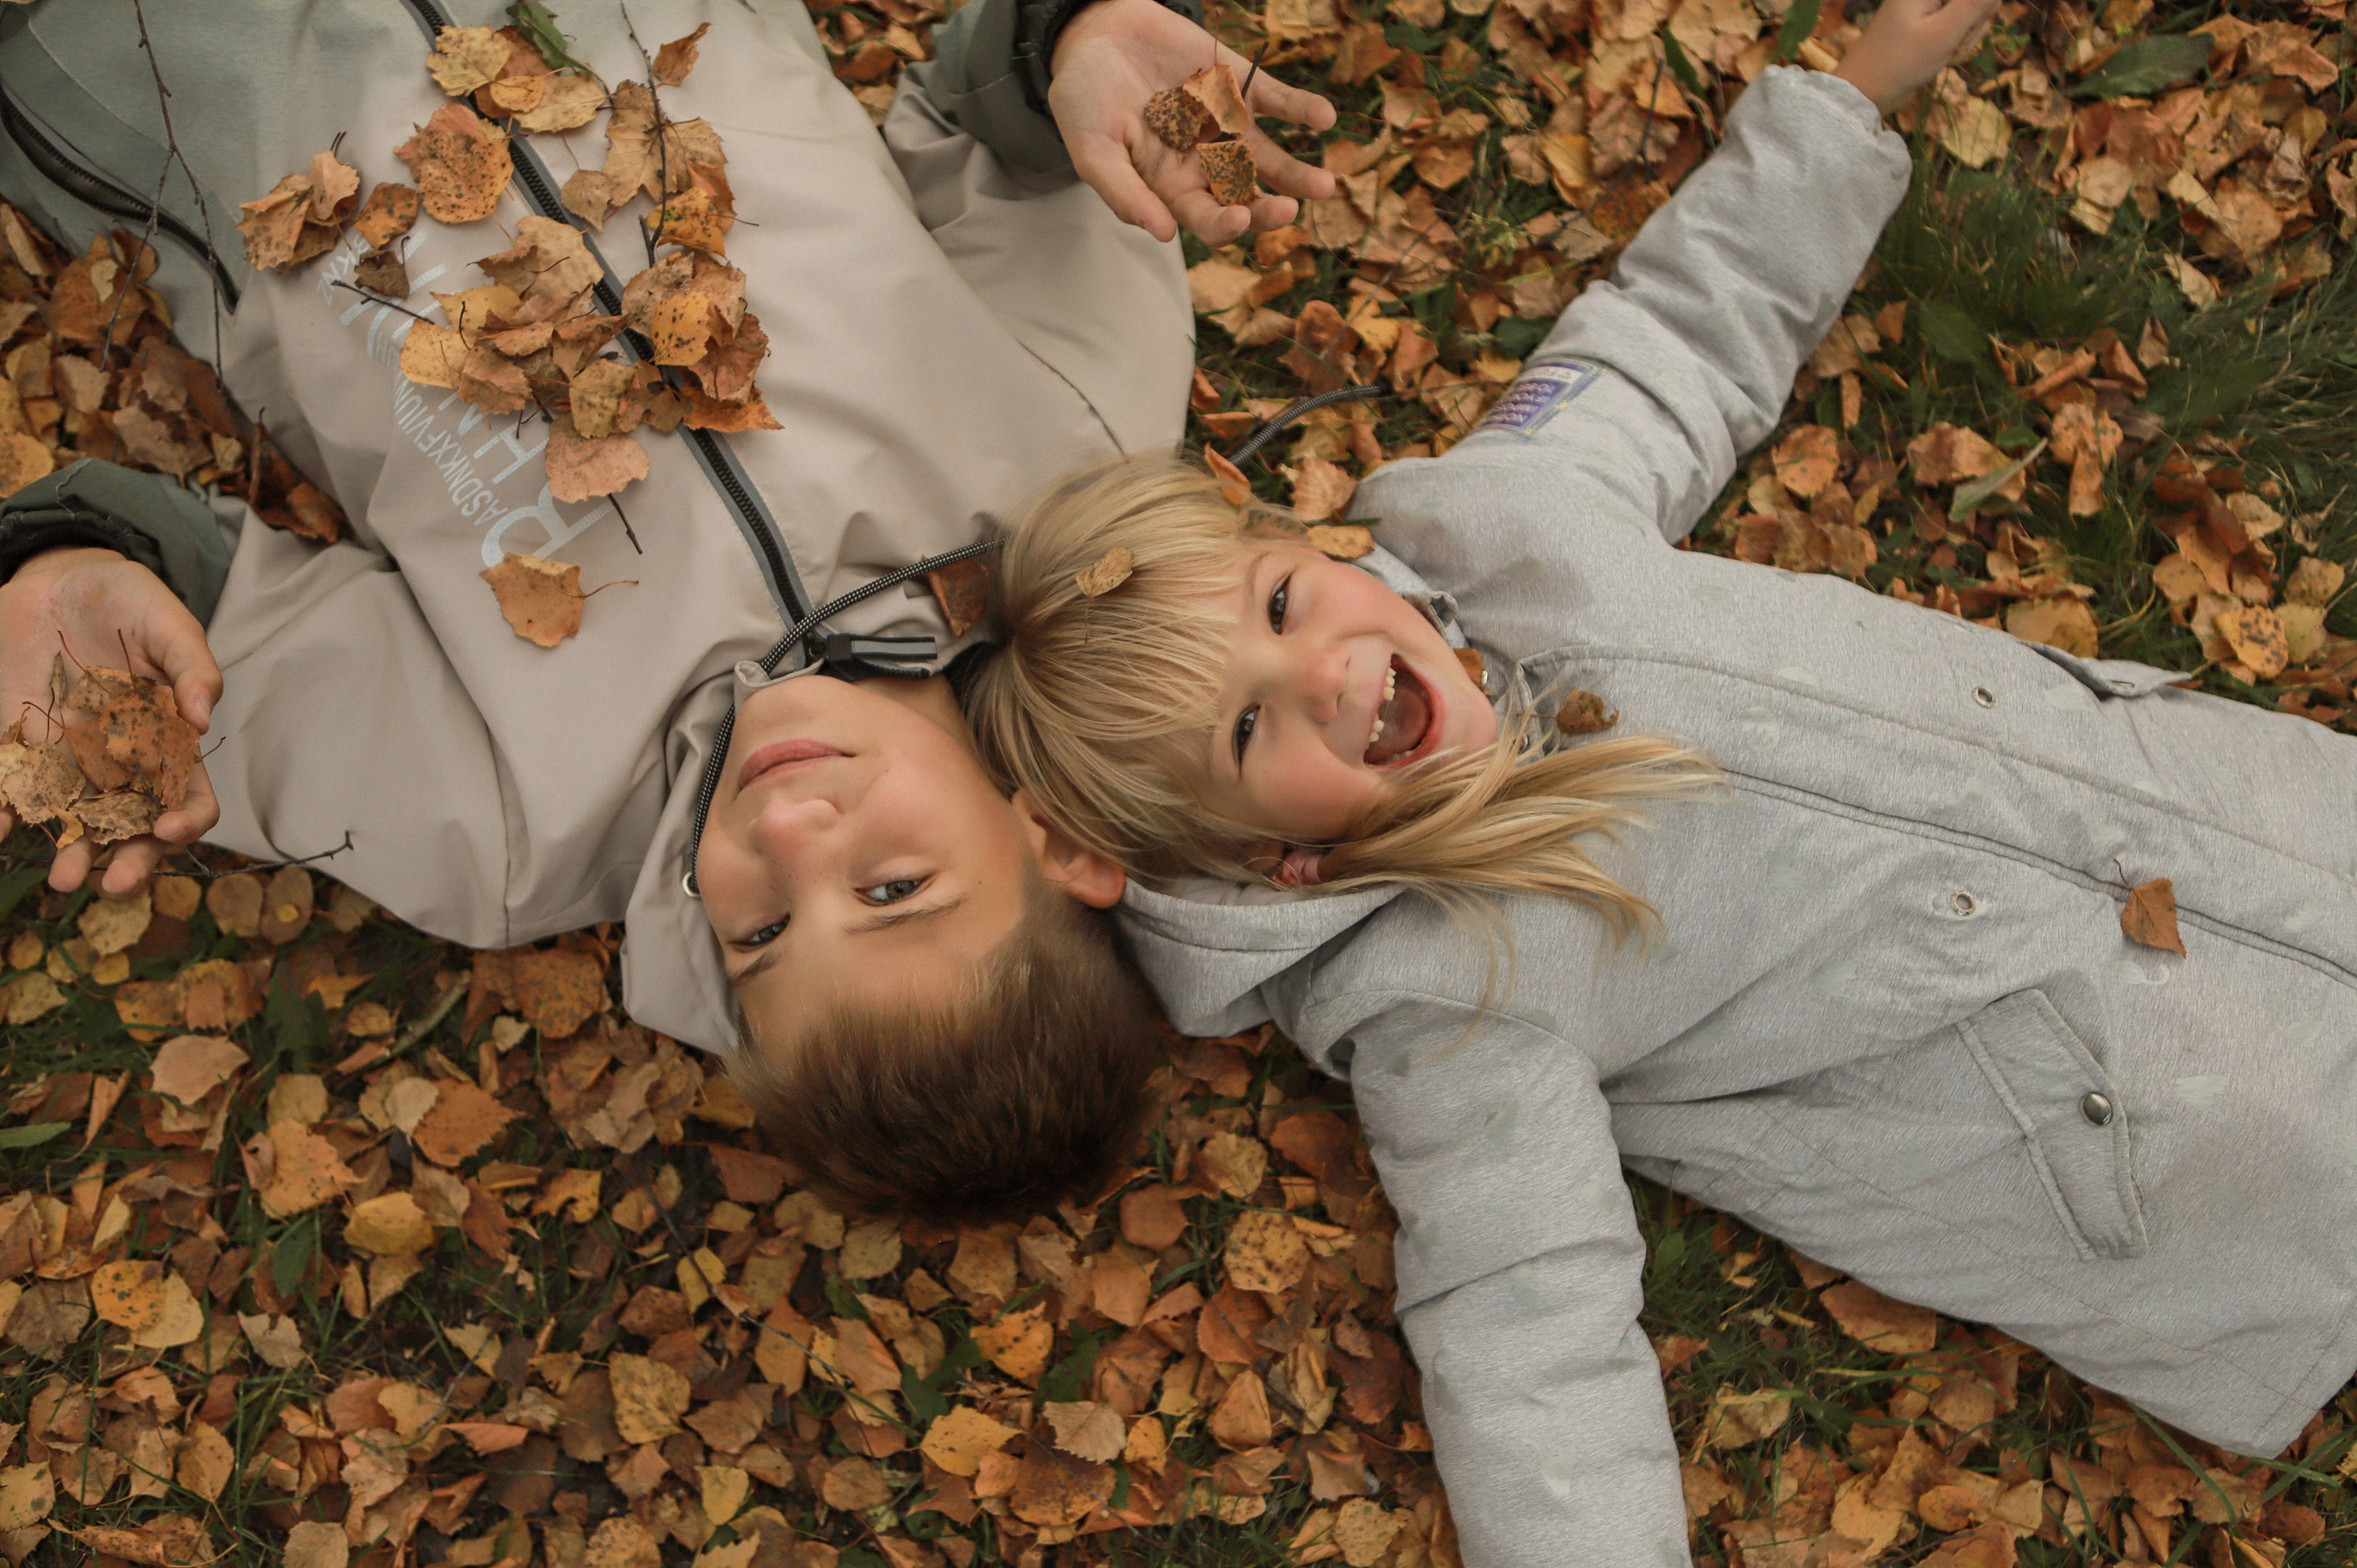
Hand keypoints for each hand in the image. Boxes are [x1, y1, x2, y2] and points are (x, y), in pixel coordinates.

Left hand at [0, 548, 221, 895]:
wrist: (58, 580)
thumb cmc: (127, 601)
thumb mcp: (166, 621)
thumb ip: (190, 665)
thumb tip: (204, 718)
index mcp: (169, 739)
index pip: (189, 795)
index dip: (187, 820)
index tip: (170, 829)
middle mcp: (124, 761)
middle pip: (136, 825)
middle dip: (131, 860)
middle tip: (113, 884)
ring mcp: (72, 759)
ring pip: (79, 822)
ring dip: (73, 854)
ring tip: (62, 879)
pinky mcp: (23, 746)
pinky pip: (14, 790)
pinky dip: (6, 815)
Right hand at [1050, 0, 1337, 244]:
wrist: (1093, 34)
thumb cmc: (1084, 99)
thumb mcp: (1092, 148)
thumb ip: (1124, 192)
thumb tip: (1163, 234)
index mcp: (1171, 188)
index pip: (1207, 219)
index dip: (1225, 226)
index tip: (1238, 219)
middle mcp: (1205, 162)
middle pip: (1246, 197)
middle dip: (1269, 208)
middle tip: (1287, 210)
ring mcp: (1226, 124)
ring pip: (1270, 158)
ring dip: (1298, 174)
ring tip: (1324, 185)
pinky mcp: (1238, 84)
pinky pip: (1277, 100)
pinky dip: (1301, 109)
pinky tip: (1323, 117)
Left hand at [1832, 0, 2002, 112]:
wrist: (1865, 92)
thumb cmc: (1900, 61)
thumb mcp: (1944, 32)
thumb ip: (1975, 3)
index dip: (1982, 6)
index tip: (1972, 23)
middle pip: (1975, 0)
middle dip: (1973, 23)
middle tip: (1954, 43)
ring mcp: (1928, 7)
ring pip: (1971, 14)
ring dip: (1966, 38)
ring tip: (1944, 54)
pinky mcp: (1928, 24)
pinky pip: (1958, 28)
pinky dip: (1955, 44)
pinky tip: (1942, 58)